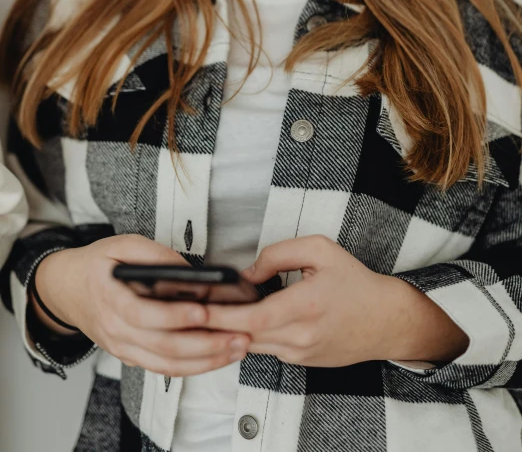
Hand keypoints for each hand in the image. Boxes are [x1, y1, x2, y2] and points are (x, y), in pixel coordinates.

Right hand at [33, 235, 249, 376]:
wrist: (65, 290)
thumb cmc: (96, 265)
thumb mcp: (121, 245)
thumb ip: (153, 254)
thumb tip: (188, 269)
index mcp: (110, 300)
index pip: (144, 315)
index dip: (175, 316)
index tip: (204, 311)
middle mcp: (116, 331)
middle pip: (163, 347)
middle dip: (205, 345)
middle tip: (238, 336)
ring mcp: (123, 349)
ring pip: (167, 365)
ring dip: (205, 361)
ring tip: (237, 348)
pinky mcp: (132, 357)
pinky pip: (164, 369)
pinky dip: (193, 367)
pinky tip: (218, 357)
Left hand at [204, 235, 468, 367]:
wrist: (385, 320)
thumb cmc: (355, 282)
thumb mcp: (320, 250)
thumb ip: (278, 254)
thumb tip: (247, 274)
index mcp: (306, 305)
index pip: (253, 317)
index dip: (221, 315)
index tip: (197, 308)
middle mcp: (301, 335)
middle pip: (245, 335)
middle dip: (214, 323)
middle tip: (187, 309)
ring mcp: (300, 353)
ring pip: (253, 344)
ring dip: (230, 330)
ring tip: (207, 312)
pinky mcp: (301, 360)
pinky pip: (267, 347)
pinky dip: (251, 334)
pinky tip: (240, 320)